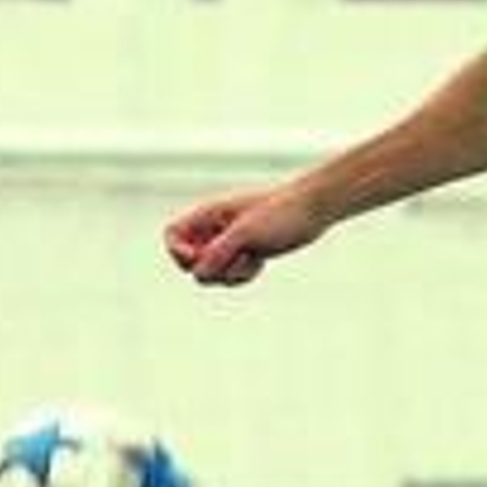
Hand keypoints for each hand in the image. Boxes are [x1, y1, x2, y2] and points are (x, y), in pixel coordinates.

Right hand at [163, 182, 324, 286]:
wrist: (313, 210)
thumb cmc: (281, 212)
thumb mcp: (247, 232)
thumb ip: (218, 252)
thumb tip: (198, 274)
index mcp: (209, 214)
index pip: (173, 234)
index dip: (177, 251)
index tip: (197, 257)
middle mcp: (215, 229)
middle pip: (190, 262)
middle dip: (212, 267)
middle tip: (236, 257)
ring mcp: (230, 243)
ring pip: (212, 273)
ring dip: (230, 273)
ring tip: (252, 257)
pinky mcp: (245, 254)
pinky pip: (231, 276)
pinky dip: (243, 275)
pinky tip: (261, 262)